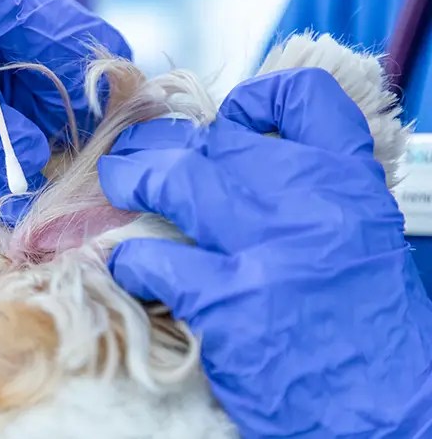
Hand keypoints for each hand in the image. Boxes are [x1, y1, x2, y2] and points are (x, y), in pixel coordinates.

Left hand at [98, 68, 431, 437]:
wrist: (390, 412)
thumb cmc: (368, 330)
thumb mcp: (353, 242)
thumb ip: (304, 199)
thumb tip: (235, 168)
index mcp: (347, 186)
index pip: (305, 99)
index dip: (256, 100)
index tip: (226, 123)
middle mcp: (306, 203)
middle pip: (217, 140)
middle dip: (164, 142)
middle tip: (135, 154)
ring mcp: (264, 248)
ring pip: (174, 180)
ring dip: (132, 179)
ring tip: (115, 184)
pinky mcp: (227, 301)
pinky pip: (154, 258)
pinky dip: (130, 260)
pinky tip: (128, 267)